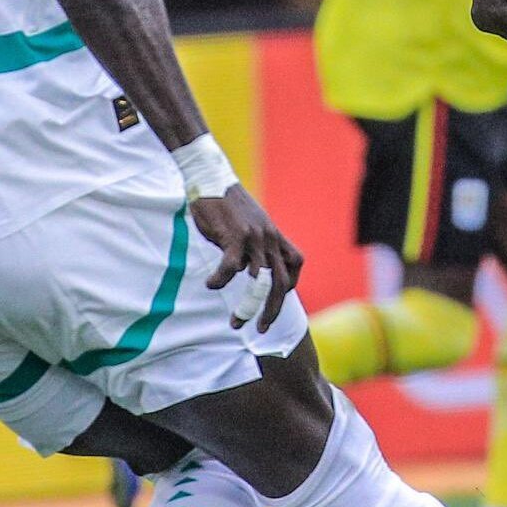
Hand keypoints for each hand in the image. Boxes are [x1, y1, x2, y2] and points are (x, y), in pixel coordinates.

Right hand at [192, 185, 302, 329]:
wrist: (211, 179)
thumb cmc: (227, 205)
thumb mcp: (250, 224)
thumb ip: (254, 245)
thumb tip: (249, 269)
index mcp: (275, 235)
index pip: (295, 263)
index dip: (290, 284)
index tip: (276, 299)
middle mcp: (269, 239)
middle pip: (281, 282)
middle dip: (273, 309)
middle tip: (261, 328)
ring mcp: (254, 238)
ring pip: (259, 282)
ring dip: (248, 306)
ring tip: (236, 321)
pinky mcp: (234, 236)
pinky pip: (231, 266)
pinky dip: (222, 280)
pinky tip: (211, 286)